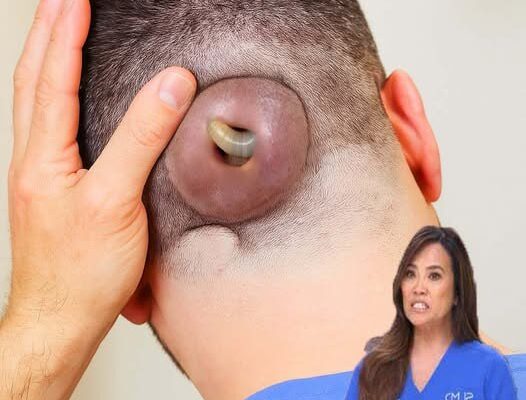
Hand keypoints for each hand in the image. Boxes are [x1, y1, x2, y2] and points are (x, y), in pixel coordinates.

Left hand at [2, 0, 195, 397]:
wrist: (60, 318)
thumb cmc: (83, 271)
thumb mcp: (117, 200)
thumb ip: (141, 138)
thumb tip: (168, 86)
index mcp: (44, 158)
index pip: (53, 77)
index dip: (66, 32)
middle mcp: (35, 160)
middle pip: (34, 80)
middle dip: (49, 32)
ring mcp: (42, 174)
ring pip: (37, 103)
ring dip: (48, 59)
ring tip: (60, 28)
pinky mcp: (56, 189)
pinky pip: (50, 128)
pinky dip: (55, 95)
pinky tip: (66, 94)